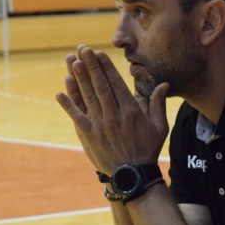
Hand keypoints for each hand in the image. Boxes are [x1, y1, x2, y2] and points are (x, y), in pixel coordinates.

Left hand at [56, 46, 169, 175]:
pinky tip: (60, 92)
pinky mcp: (89, 136)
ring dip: (80, 79)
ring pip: (88, 97)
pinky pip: (77, 117)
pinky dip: (68, 105)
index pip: (116, 84)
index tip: (99, 53)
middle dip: (91, 66)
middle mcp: (114, 115)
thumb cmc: (148, 149)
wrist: (133, 175)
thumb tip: (163, 83)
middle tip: (83, 49)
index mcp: (131, 111)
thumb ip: (159, 103)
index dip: (106, 67)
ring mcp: (100, 126)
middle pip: (100, 86)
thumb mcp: (160, 126)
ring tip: (73, 62)